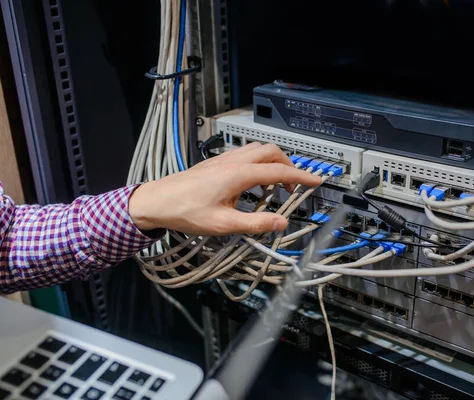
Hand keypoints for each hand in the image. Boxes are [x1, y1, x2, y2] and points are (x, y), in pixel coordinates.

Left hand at [128, 143, 321, 234]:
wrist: (156, 201)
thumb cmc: (185, 211)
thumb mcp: (223, 225)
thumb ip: (256, 224)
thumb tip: (281, 222)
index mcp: (238, 174)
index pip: (279, 171)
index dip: (301, 176)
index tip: (316, 181)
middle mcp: (233, 162)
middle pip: (271, 152)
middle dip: (288, 165)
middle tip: (294, 186)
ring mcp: (223, 160)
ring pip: (257, 150)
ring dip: (272, 162)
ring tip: (275, 185)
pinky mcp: (215, 163)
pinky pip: (244, 154)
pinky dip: (257, 163)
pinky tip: (253, 181)